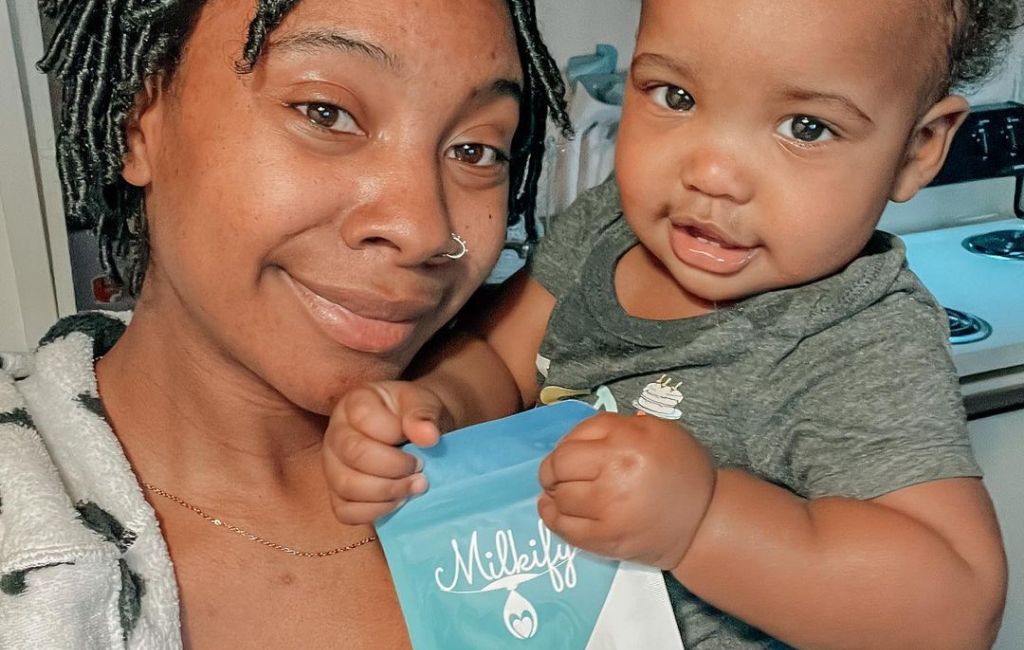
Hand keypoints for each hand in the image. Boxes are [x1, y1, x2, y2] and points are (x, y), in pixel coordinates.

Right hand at [323, 381, 448, 523]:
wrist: (418, 436)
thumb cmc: (417, 417)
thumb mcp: (425, 403)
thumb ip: (424, 414)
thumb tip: (428, 436)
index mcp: (354, 403)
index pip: (363, 417)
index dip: (394, 432)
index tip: (423, 440)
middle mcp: (335, 433)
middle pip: (353, 454)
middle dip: (393, 467)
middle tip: (421, 469)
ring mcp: (332, 465)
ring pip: (346, 486)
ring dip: (387, 491)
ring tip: (415, 487)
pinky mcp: (337, 495)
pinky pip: (346, 512)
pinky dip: (375, 511)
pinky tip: (399, 501)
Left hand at [537, 411, 715, 569]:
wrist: (705, 519)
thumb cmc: (680, 468)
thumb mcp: (654, 429)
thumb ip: (611, 425)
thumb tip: (573, 437)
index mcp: (626, 443)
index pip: (569, 445)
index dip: (562, 448)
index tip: (568, 454)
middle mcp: (615, 476)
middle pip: (558, 470)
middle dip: (552, 471)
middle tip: (559, 474)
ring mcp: (609, 513)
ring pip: (558, 499)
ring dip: (554, 494)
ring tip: (562, 491)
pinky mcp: (607, 541)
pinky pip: (564, 529)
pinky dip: (552, 518)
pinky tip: (553, 510)